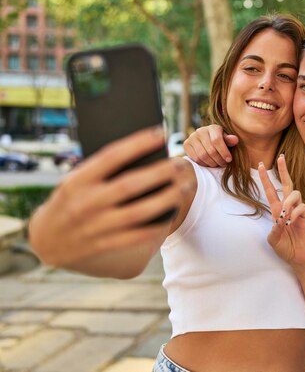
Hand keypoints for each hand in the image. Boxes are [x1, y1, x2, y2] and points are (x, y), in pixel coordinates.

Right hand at [29, 127, 191, 268]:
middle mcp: (86, 203)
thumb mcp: (74, 181)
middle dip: (161, 172)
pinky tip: (173, 212)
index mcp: (78, 181)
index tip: (160, 133)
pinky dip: (158, 224)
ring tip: (185, 186)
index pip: (111, 156)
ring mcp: (96, 226)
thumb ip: (100, 170)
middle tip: (180, 163)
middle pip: (131, 184)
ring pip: (140, 211)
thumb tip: (142, 154)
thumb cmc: (69, 201)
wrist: (45, 240)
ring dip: (167, 198)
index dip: (138, 143)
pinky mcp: (105, 244)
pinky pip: (137, 235)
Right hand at [184, 125, 238, 166]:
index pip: (217, 140)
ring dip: (211, 163)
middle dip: (219, 159)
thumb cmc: (220, 142)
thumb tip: (235, 140)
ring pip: (202, 155)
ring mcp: (192, 137)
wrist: (206, 142)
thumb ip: (230, 141)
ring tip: (217, 164)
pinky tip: (209, 163)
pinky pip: (195, 158)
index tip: (229, 160)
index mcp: (213, 128)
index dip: (223, 151)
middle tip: (223, 164)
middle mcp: (201, 130)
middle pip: (210, 150)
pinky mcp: (186, 144)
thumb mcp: (227, 141)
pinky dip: (203, 163)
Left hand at [258, 155, 304, 268]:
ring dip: (288, 202)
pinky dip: (295, 213)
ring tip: (284, 216)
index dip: (266, 178)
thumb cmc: (285, 248)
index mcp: (276, 210)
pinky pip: (302, 207)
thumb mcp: (273, 240)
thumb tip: (280, 219)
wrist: (298, 258)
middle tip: (281, 157)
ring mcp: (298, 211)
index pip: (271, 190)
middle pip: (287, 184)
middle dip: (283, 170)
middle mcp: (287, 207)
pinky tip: (291, 222)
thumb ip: (274, 230)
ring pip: (295, 193)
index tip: (261, 165)